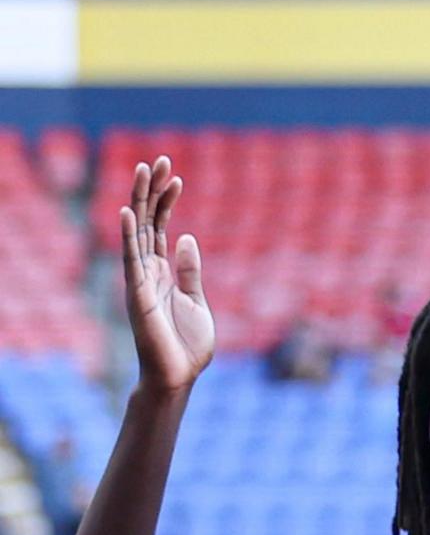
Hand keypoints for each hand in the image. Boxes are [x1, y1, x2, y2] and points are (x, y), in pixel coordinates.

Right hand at [118, 157, 213, 396]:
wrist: (178, 375)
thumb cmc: (187, 344)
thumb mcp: (197, 300)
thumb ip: (190, 270)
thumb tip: (189, 238)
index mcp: (164, 270)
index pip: (162, 226)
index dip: (168, 200)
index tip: (176, 175)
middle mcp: (148, 269)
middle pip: (148, 219)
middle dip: (153, 189)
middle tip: (160, 159)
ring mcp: (141, 278)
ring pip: (138, 231)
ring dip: (141, 200)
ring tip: (144, 169)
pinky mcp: (138, 293)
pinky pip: (131, 259)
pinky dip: (129, 235)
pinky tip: (128, 211)